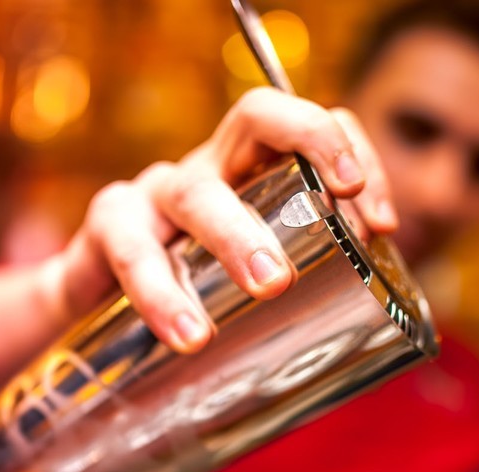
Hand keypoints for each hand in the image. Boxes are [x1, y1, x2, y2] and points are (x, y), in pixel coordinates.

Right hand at [47, 87, 397, 353]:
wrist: (95, 319)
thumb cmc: (191, 297)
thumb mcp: (248, 285)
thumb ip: (300, 294)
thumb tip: (373, 343)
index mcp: (251, 171)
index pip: (306, 123)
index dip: (347, 148)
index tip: (383, 224)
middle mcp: (208, 166)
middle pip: (254, 121)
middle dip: (310, 159)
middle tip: (330, 246)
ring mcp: (156, 190)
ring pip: (196, 190)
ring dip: (236, 235)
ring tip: (270, 288)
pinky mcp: (107, 226)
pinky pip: (130, 246)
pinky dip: (158, 291)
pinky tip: (187, 332)